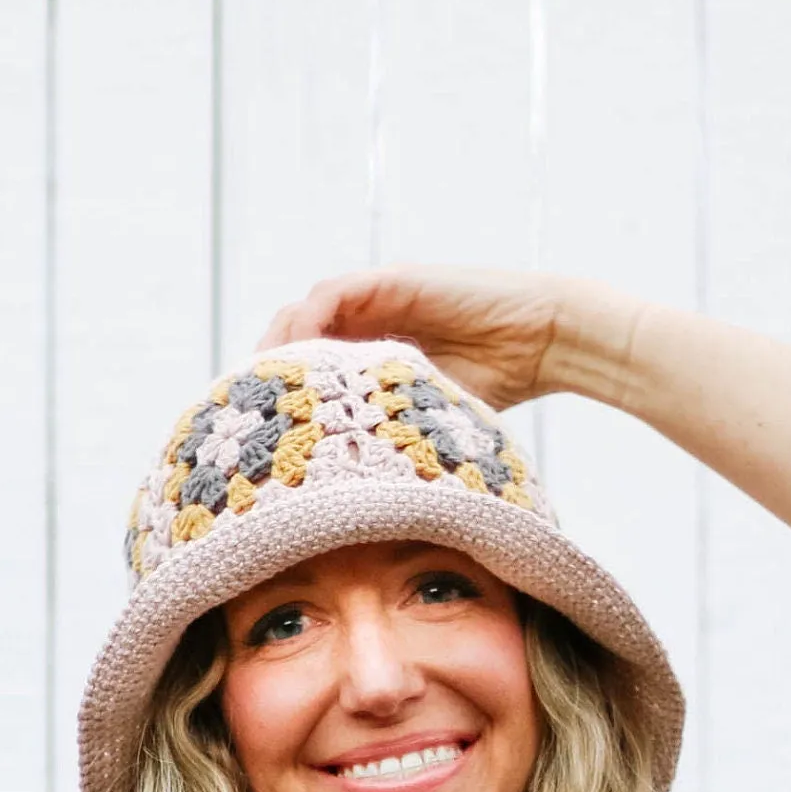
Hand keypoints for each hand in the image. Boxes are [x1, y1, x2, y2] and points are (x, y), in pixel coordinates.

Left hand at [256, 264, 629, 413]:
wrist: (544, 342)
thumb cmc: (499, 393)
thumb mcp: (424, 427)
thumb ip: (385, 444)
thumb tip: (347, 510)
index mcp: (366, 358)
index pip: (300, 372)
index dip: (274, 401)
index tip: (256, 442)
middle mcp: (363, 326)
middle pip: (287, 342)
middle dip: (263, 377)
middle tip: (246, 420)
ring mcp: (373, 300)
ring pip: (298, 315)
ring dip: (277, 349)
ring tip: (266, 392)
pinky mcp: (390, 281)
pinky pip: (331, 295)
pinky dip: (309, 323)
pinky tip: (303, 361)